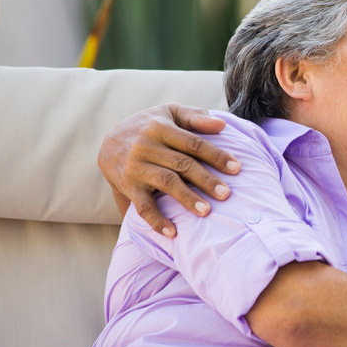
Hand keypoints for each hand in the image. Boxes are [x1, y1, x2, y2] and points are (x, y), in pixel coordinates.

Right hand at [98, 104, 239, 236]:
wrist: (109, 140)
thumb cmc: (151, 126)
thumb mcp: (171, 113)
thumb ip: (196, 117)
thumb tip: (223, 125)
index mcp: (161, 128)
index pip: (194, 143)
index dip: (216, 156)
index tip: (237, 168)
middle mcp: (146, 146)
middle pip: (182, 164)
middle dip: (206, 180)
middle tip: (226, 194)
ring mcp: (136, 167)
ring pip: (165, 183)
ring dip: (186, 198)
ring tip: (206, 211)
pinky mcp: (128, 185)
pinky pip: (142, 206)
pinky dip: (157, 220)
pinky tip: (173, 233)